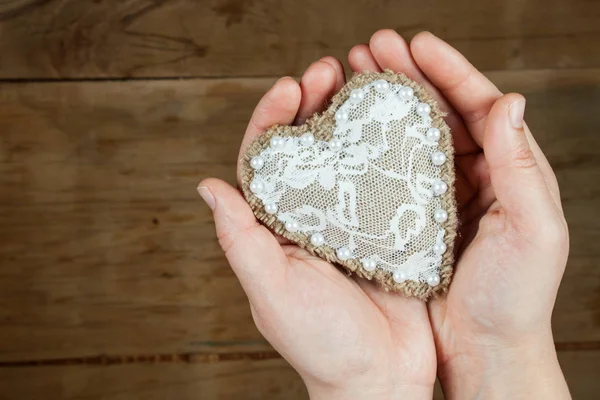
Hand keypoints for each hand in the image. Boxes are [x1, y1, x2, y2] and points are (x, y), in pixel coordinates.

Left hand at [199, 59, 435, 397]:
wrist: (380, 378)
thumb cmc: (322, 343)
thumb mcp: (273, 291)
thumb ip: (241, 240)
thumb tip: (207, 186)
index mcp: (278, 226)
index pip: (266, 161)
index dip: (272, 119)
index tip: (289, 86)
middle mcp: (311, 216)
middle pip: (307, 147)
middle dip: (312, 104)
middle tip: (328, 69)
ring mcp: (352, 220)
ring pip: (347, 155)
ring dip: (351, 116)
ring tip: (363, 81)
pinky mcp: (389, 228)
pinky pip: (388, 179)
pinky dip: (390, 148)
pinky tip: (401, 122)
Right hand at [348, 30, 569, 397]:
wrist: (484, 349)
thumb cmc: (516, 298)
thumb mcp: (534, 232)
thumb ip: (522, 167)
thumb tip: (509, 102)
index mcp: (510, 171)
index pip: (480, 105)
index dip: (449, 70)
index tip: (416, 43)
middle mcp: (477, 175)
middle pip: (441, 111)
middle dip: (408, 75)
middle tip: (371, 48)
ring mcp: (443, 194)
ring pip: (414, 135)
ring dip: (388, 104)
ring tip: (355, 75)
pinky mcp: (415, 216)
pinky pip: (395, 172)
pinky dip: (377, 147)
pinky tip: (353, 131)